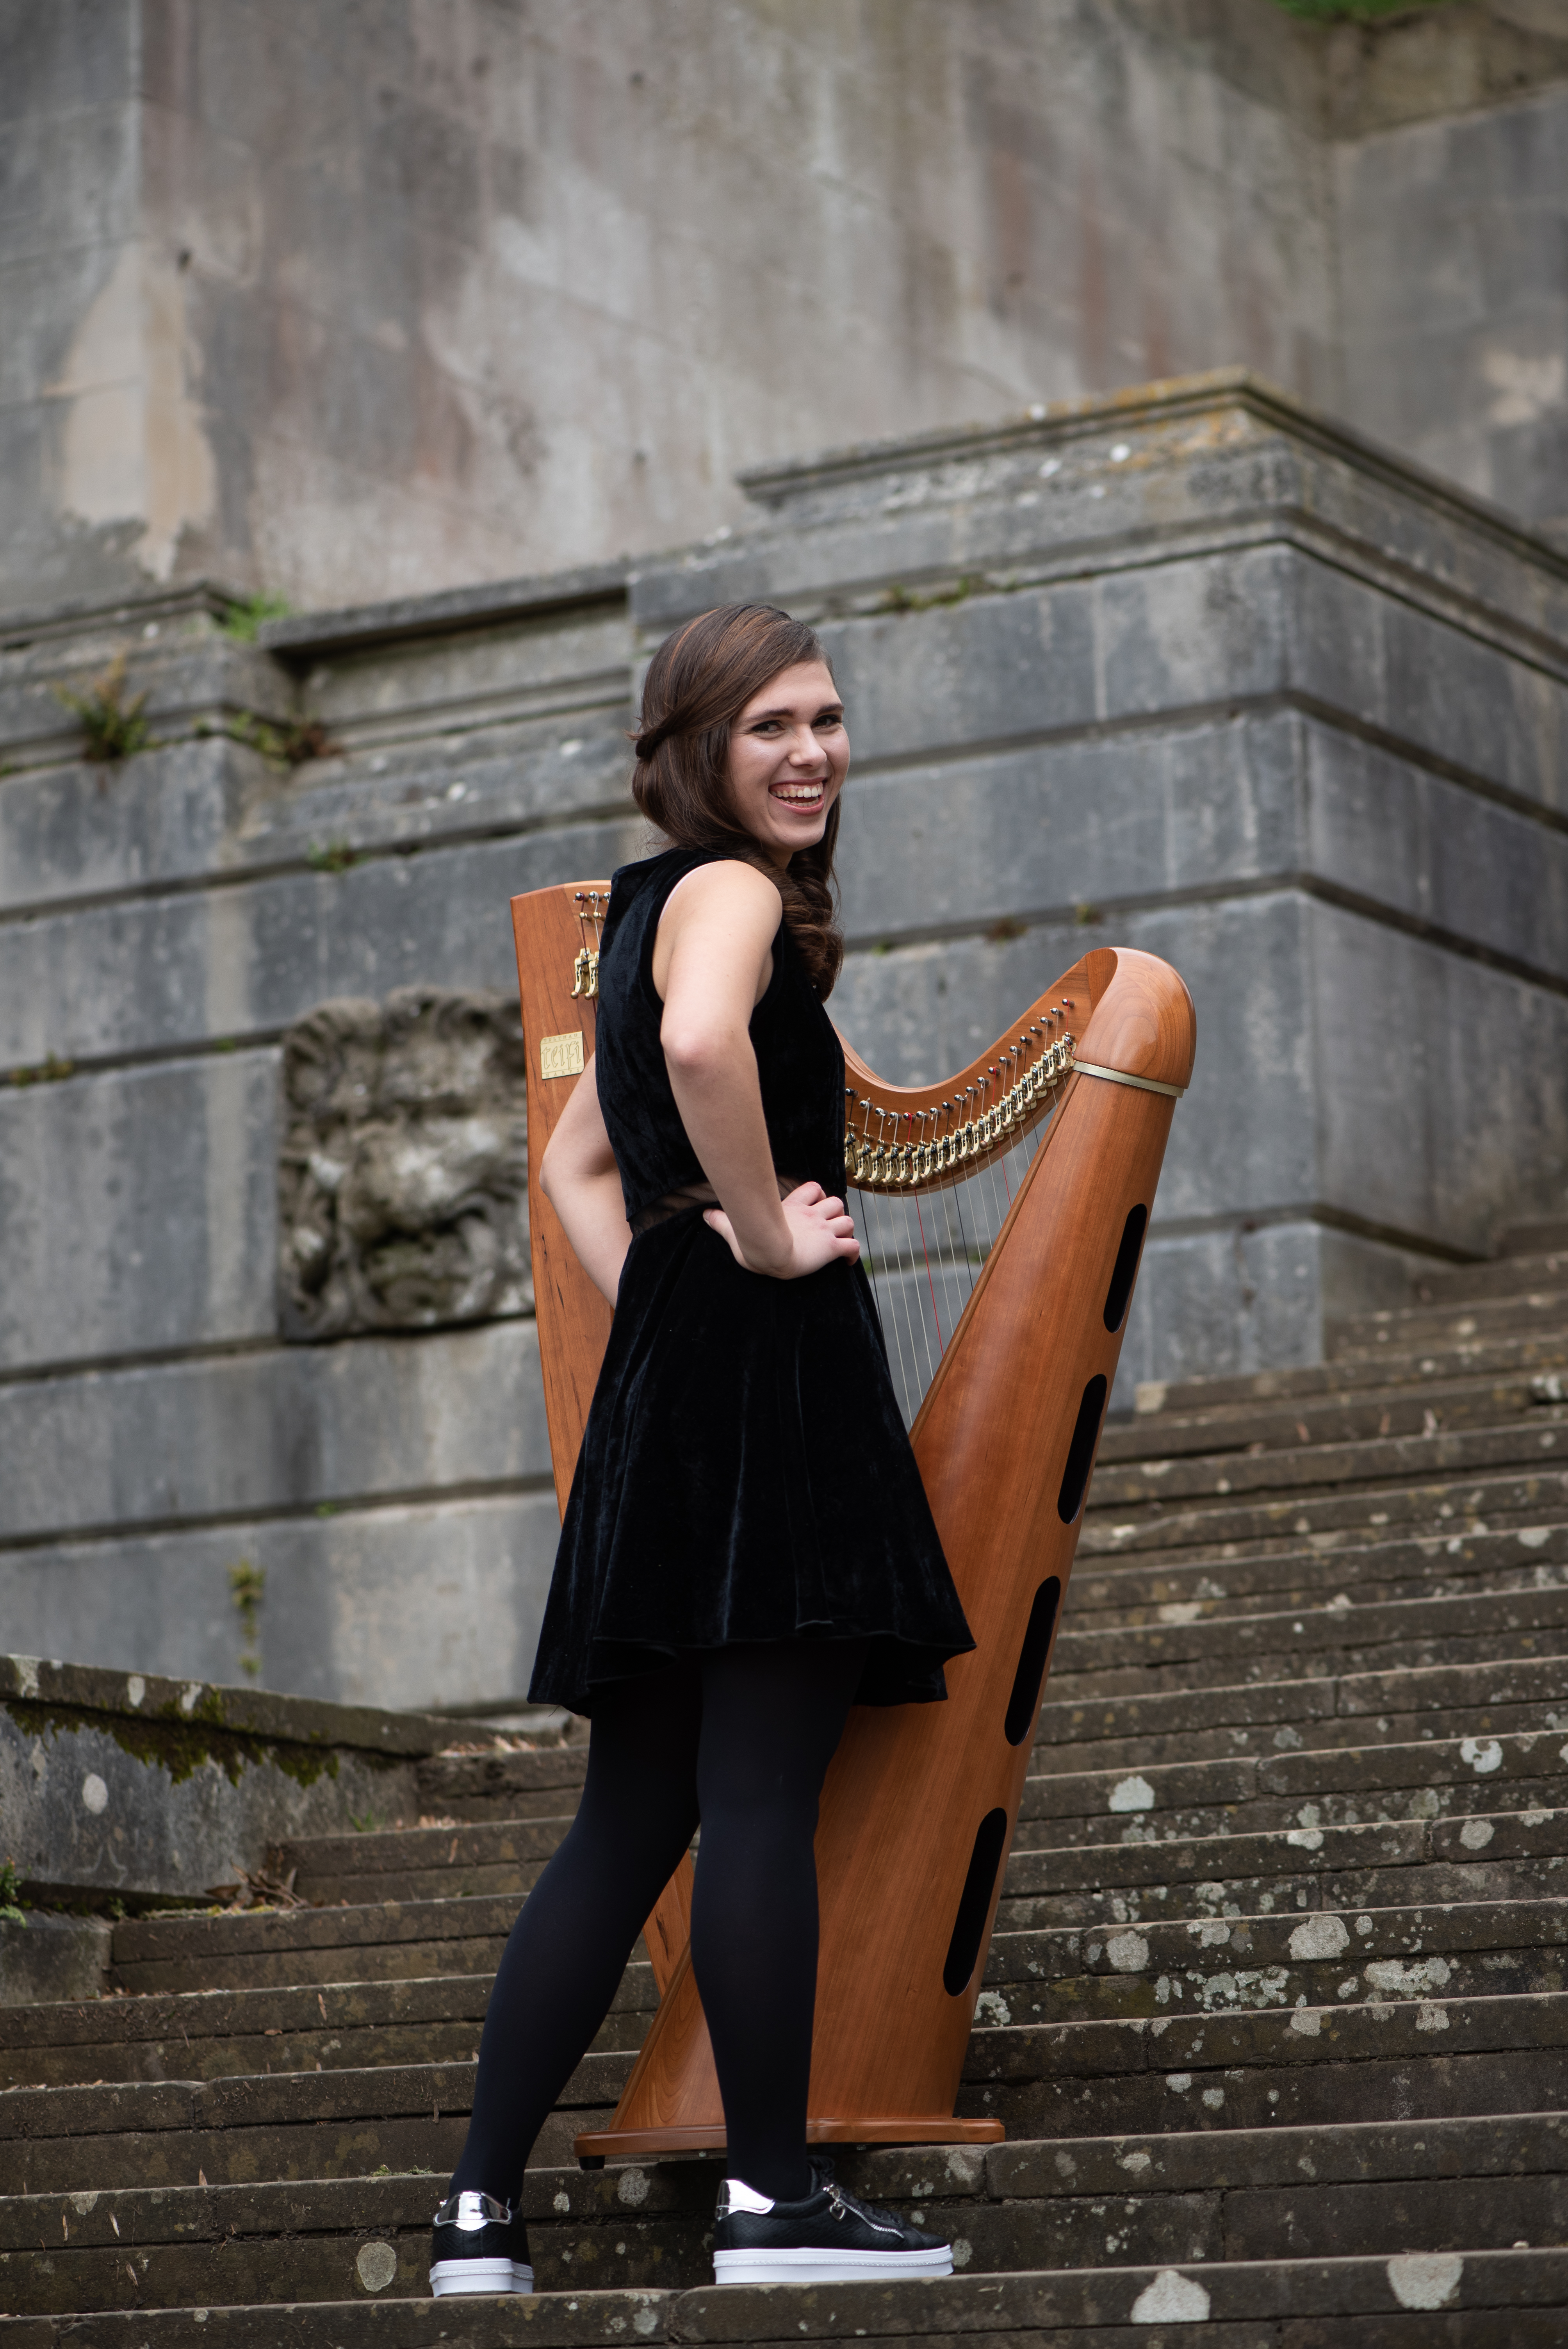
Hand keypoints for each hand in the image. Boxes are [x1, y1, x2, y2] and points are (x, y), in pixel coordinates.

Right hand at [703, 1180, 859, 1277]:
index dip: (819, 1195)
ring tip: (839, 1240)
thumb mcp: (735, 1229)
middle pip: (836, 1202)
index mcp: (794, 1209)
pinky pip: (853, 1247)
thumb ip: (722, 1220)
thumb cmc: (752, 1242)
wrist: (771, 1253)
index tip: (816, 1205)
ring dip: (846, 1230)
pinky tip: (848, 1262)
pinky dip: (854, 1255)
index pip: (814, 1189)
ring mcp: (823, 1231)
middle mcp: (812, 1217)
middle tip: (828, 1225)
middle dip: (836, 1212)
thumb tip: (704, 1214)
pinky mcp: (831, 1248)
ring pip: (848, 1221)